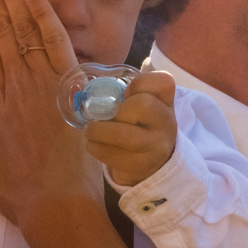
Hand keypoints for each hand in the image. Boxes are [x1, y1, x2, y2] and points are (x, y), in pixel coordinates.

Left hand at [84, 71, 177, 186]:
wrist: (152, 163)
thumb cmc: (139, 125)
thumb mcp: (142, 105)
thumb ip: (125, 93)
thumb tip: (80, 89)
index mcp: (166, 102)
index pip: (163, 82)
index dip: (141, 83)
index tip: (127, 92)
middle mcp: (166, 123)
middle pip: (142, 104)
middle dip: (116, 110)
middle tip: (102, 116)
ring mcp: (156, 147)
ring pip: (122, 134)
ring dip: (98, 131)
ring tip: (90, 131)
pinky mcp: (140, 166)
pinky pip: (111, 154)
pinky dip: (95, 147)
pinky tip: (94, 145)